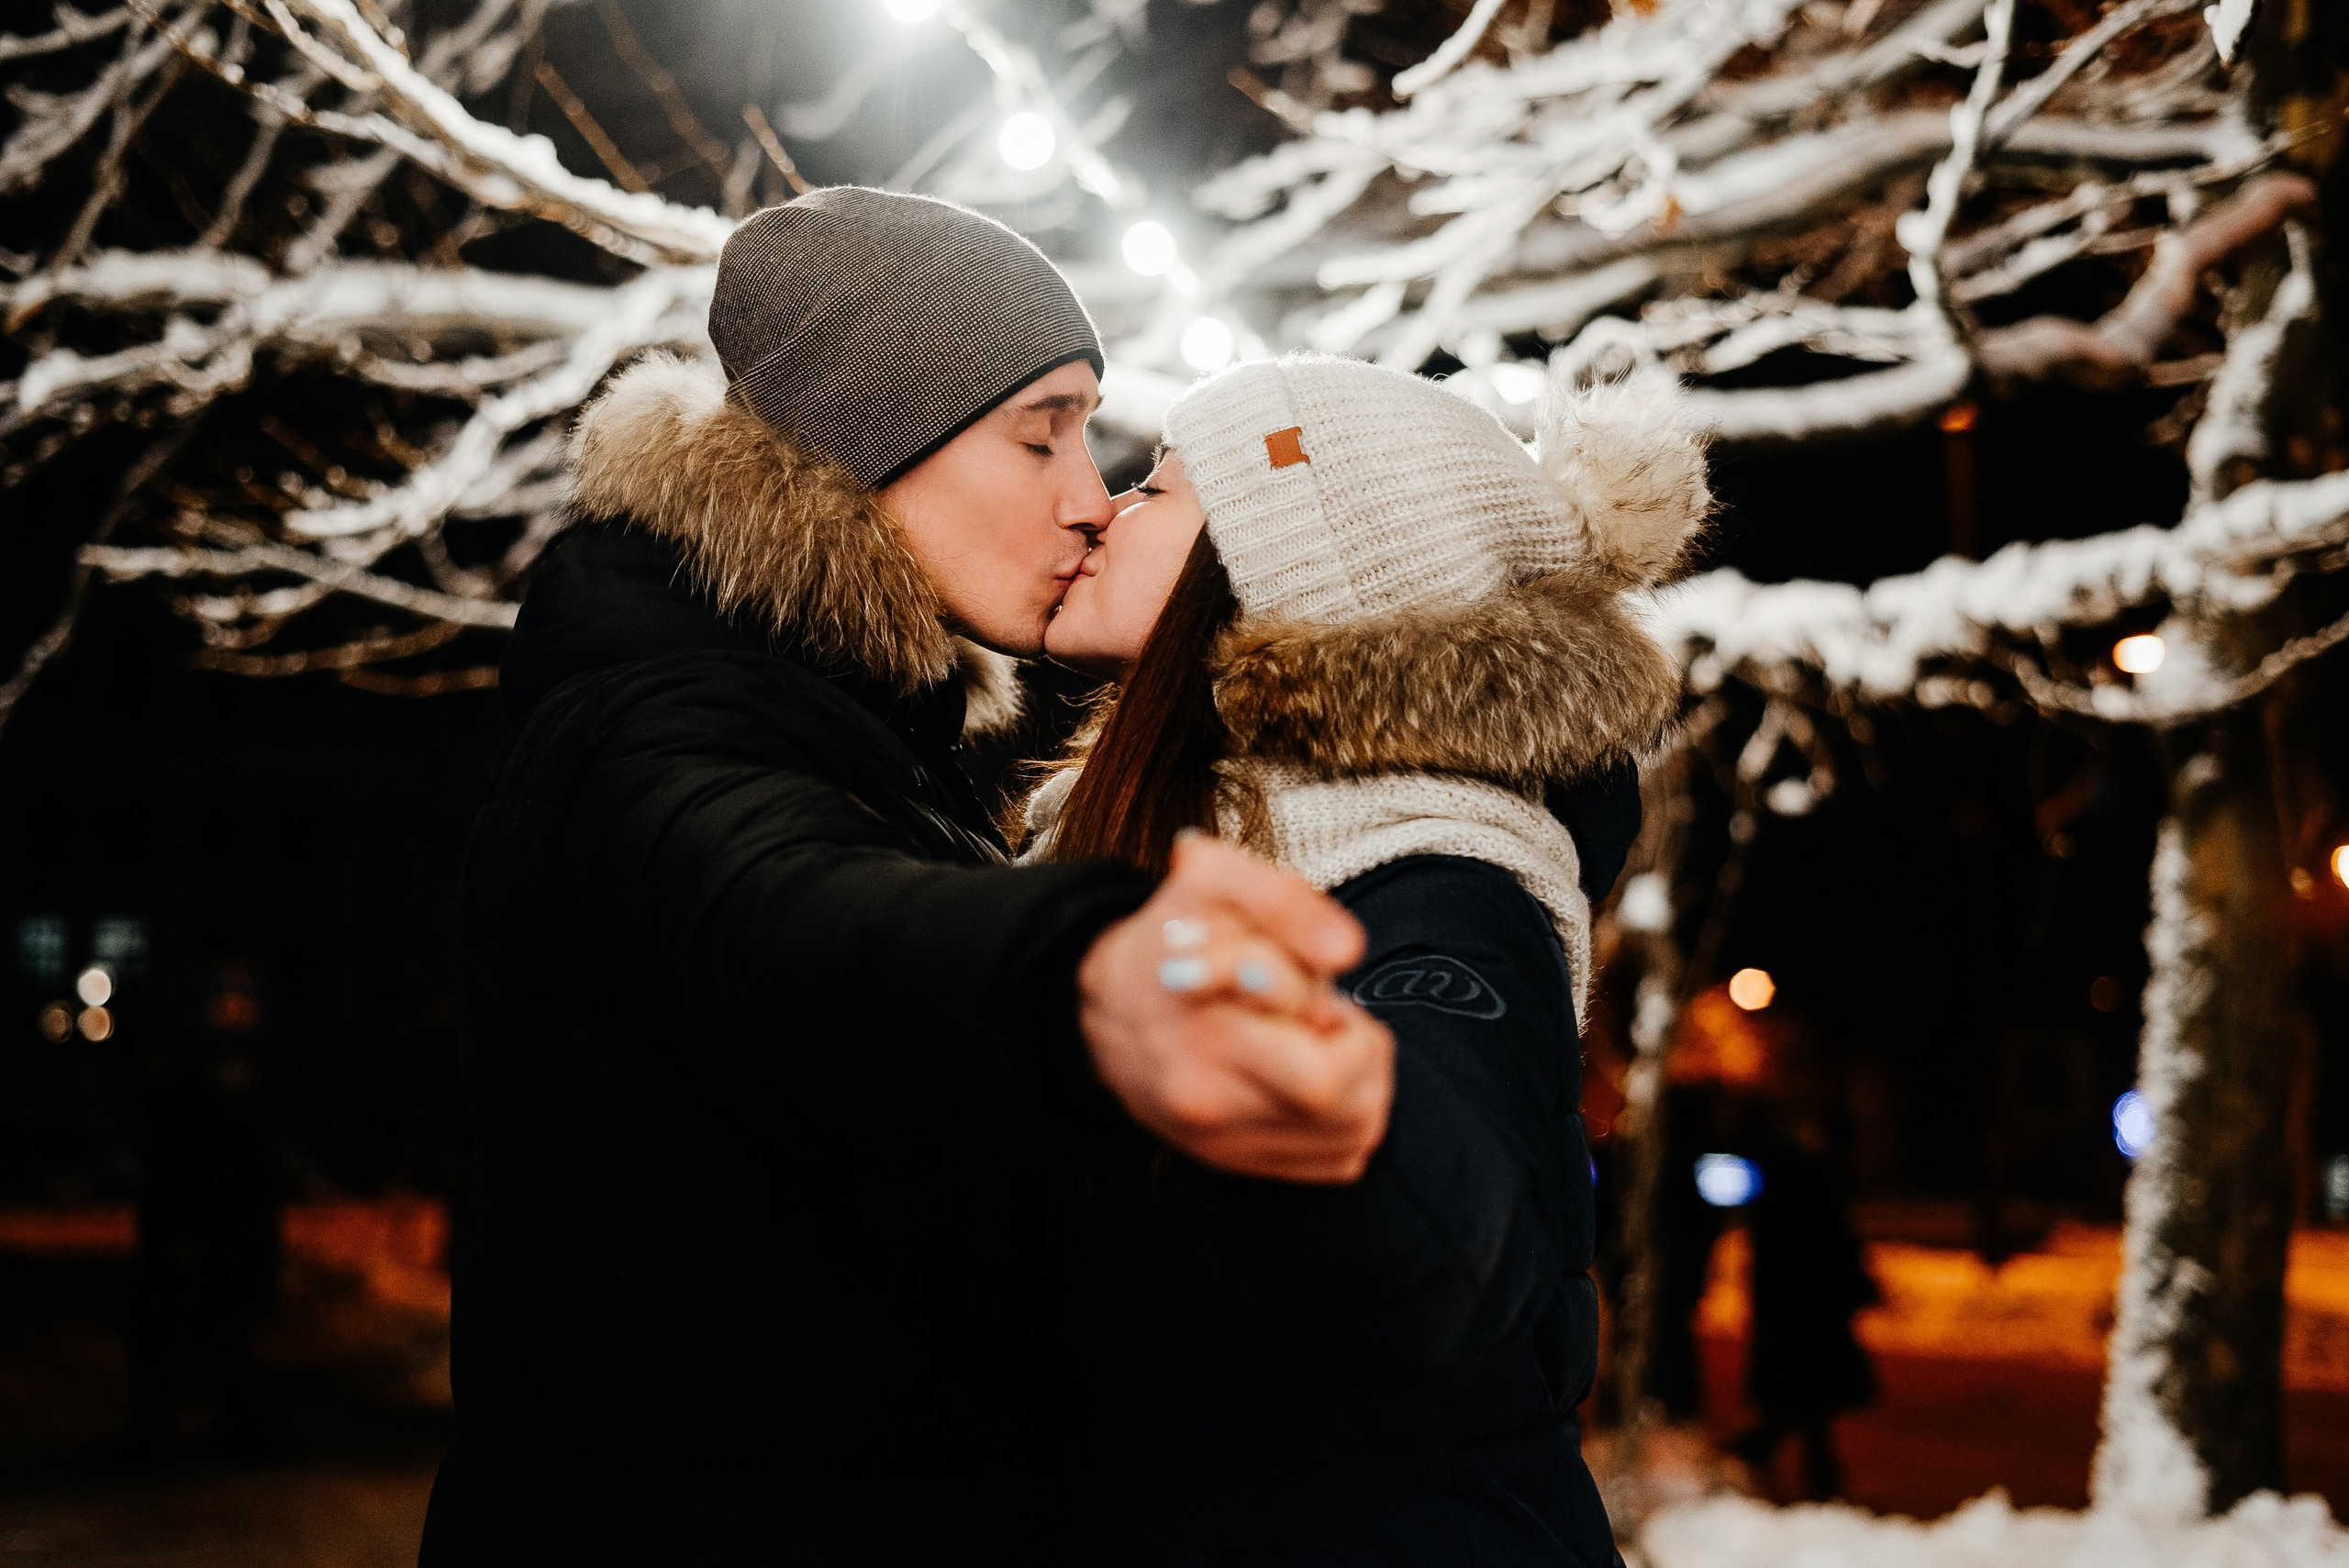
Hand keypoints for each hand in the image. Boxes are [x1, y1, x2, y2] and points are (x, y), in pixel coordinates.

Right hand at [1078, 834, 1395, 1183]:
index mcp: (1208, 1038)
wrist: (1105, 1005)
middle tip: (1329, 1019)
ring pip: (1353, 1139)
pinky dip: (1344, 1121)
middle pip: (1348, 1112)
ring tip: (1318, 1044)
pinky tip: (1311, 1079)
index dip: (1347, 1025)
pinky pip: (1336, 1161)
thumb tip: (1347, 952)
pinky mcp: (1233, 1164)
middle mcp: (1210, 1105)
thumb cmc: (1173, 937)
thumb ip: (1286, 904)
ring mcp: (1220, 1144)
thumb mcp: (1217, 883)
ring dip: (1362, 1086)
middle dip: (1363, 1056)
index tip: (1318, 995)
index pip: (1326, 1072)